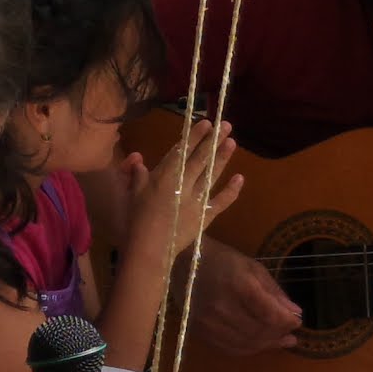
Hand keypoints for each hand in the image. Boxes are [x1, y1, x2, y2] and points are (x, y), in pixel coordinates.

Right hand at [130, 116, 245, 251]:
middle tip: (226, 125)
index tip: (206, 123)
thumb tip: (137, 156)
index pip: (182, 151)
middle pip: (201, 159)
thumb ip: (136, 172)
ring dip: (223, 158)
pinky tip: (240, 178)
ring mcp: (197, 200)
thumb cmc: (137, 219)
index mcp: (165, 176)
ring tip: (233, 142)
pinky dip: (231, 191)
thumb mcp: (132, 191)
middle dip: (213, 141)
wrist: (149, 248)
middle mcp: (184, 184)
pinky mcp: (205, 216)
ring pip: (212, 175)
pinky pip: (220, 202)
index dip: (195, 136)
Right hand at [189, 244, 303, 357]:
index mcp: (239, 285)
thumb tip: (295, 313)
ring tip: (280, 342)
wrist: (182, 264)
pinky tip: (259, 344)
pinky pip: (229, 349)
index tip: (297, 321)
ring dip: (266, 345)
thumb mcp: (253, 268)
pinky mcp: (200, 332)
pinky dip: (248, 349)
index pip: (270, 314)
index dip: (288, 322)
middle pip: (259, 332)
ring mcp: (209, 323)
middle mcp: (223, 307)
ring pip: (246, 344)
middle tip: (291, 336)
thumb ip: (274, 292)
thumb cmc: (222, 261)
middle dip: (279, 335)